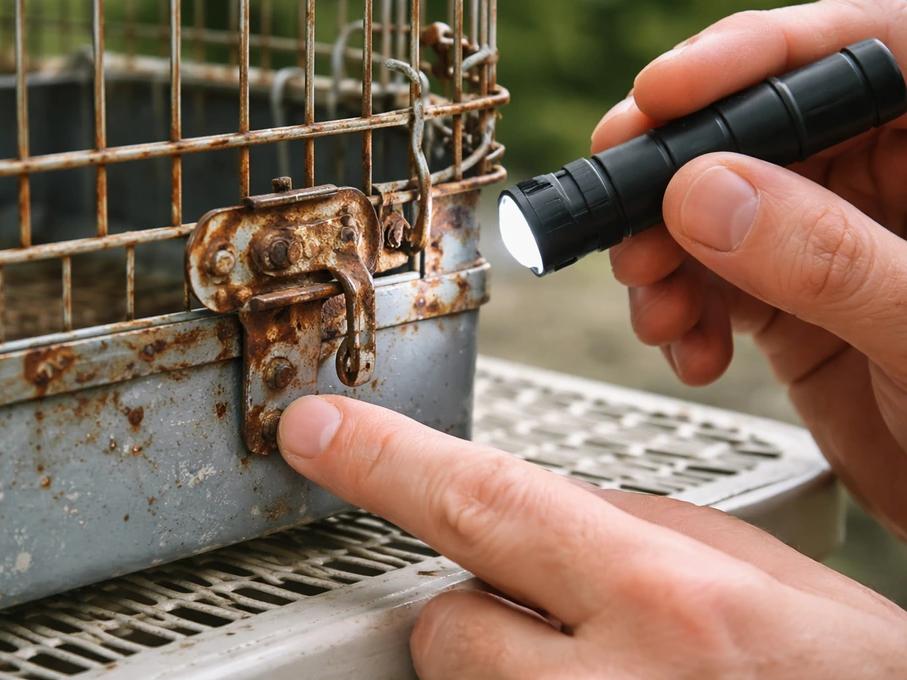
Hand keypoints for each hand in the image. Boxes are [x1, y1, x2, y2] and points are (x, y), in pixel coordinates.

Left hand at [277, 395, 906, 678]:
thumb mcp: (770, 580)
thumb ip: (641, 527)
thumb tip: (543, 507)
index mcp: (670, 600)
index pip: (485, 499)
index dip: (383, 457)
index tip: (315, 429)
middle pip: (447, 622)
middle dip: (480, 611)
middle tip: (557, 624)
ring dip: (505, 675)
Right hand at [591, 0, 906, 540]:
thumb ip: (829, 259)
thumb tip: (703, 192)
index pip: (857, 46)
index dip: (754, 53)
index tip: (664, 93)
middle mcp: (884, 179)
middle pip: (758, 126)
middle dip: (672, 169)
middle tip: (617, 204)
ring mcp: (830, 240)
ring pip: (714, 206)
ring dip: (662, 251)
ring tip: (652, 301)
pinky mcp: (790, 300)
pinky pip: (709, 281)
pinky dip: (678, 311)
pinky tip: (688, 349)